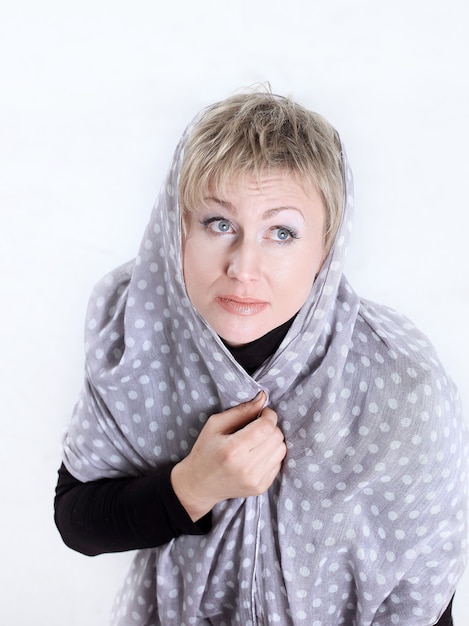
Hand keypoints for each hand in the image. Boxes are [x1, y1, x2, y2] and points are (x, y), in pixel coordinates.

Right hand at [170, 391, 286, 521]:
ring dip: (273, 440)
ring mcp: (255, 480)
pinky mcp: (261, 487)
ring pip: (281, 450)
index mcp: (233, 449)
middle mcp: (246, 467)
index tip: (262, 413)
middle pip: (276, 437)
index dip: (269, 415)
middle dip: (270, 426)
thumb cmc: (205, 451)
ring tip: (257, 440)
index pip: (266, 427)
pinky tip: (256, 454)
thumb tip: (263, 398)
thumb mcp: (215, 424)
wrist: (199, 485)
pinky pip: (278, 463)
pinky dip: (271, 455)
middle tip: (258, 426)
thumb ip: (241, 410)